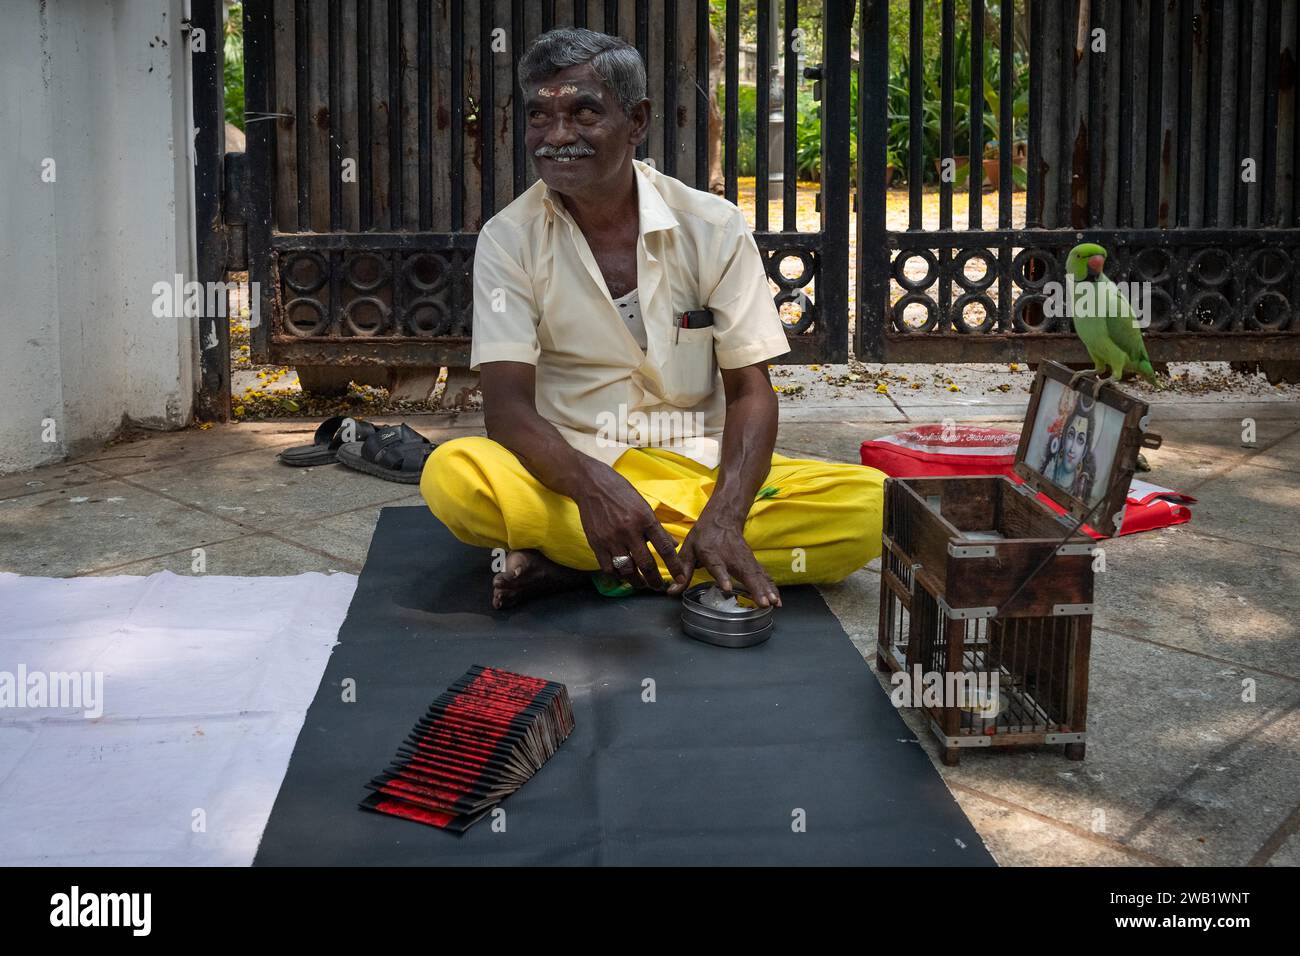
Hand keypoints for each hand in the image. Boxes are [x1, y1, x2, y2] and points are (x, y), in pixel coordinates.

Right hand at [573, 465, 687, 590]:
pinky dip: (618, 575)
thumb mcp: (644, 506)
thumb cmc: (621, 493)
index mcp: (645, 519)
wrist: (591, 485)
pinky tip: (623, 575)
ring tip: (641, 584)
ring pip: (627, 570)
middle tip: (658, 587)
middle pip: (646, 564)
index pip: (665, 548)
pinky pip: (609, 568)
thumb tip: (673, 545)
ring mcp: (611, 538)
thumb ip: (657, 528)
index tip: (681, 579)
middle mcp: (629, 531)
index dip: (675, 567)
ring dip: (636, 581)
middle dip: (655, 581)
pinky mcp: (596, 543)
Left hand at [666, 512, 780, 607]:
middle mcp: (731, 557)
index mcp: (712, 553)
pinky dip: (771, 587)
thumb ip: (682, 571)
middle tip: (763, 603)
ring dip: (767, 589)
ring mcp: (744, 559)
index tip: (728, 588)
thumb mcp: (688, 550)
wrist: (723, 517)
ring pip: (758, 575)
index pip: (717, 566)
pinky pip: (763, 576)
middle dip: (755, 588)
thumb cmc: (703, 536)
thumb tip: (671, 591)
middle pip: (745, 572)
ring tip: (773, 604)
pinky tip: (777, 600)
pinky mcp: (752, 562)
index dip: (722, 577)